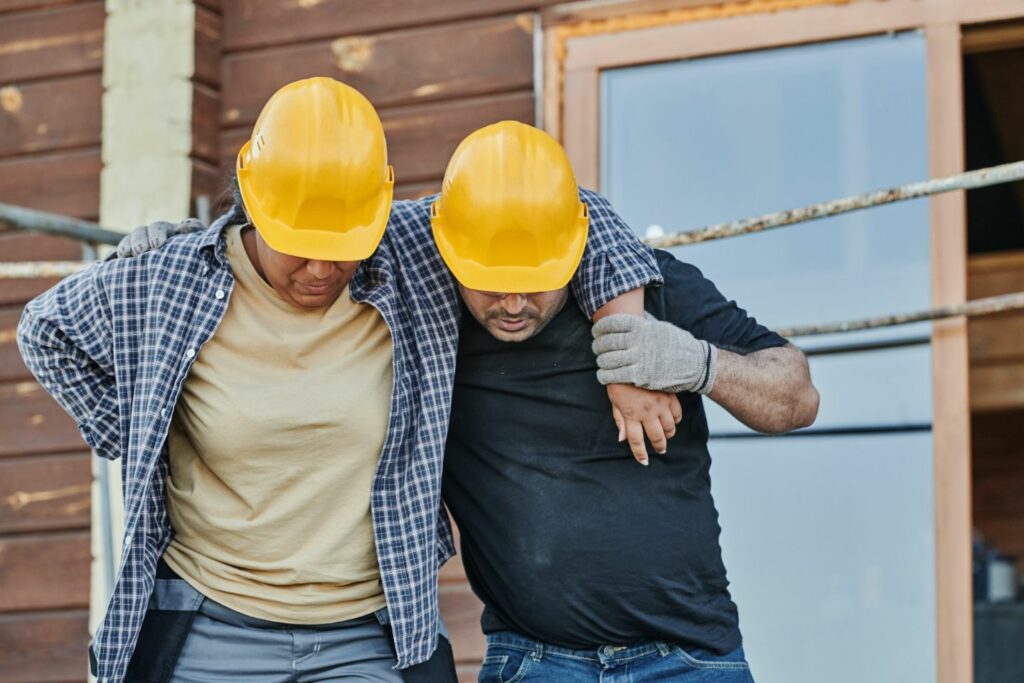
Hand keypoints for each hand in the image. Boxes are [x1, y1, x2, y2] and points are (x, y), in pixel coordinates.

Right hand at [116, 218, 205, 257]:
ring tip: (125, 255)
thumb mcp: (198, 239)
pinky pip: (117, 256)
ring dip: (125, 247)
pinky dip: (111, 258)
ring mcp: (138, 246)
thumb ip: (194, 231)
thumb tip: (184, 227)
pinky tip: (107, 262)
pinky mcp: (130, 259)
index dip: (156, 234)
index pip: (159, 228)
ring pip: (128, 243)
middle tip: (140, 251)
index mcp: (167, 230)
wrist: (192, 268)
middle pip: (140, 233)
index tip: (157, 245)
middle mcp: (150, 236)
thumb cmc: (196, 252)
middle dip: (139, 241)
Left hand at [592, 314, 717, 394]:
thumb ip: (643, 322)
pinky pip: (615, 376)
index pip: (612, 323)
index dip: (600, 327)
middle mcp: (639, 341)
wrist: (695, 364)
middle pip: (607, 342)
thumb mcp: (661, 326)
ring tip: (601, 362)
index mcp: (642, 326)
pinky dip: (605, 376)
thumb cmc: (677, 344)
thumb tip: (631, 312)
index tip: (596, 331)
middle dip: (598, 345)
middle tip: (596, 348)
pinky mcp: (641, 376)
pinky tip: (603, 376)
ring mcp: (639, 359)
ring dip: (601, 361)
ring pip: (608, 360)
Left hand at [606, 383, 682, 465]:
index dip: (640, 454)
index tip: (644, 461)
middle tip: (660, 450)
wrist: (633, 358)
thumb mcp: (614, 400)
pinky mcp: (670, 396)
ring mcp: (661, 404)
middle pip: (657, 437)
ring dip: (668, 435)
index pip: (635, 441)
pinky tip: (672, 420)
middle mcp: (647, 412)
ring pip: (670, 428)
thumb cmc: (620, 380)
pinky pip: (677, 414)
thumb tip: (622, 439)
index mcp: (631, 414)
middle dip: (659, 447)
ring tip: (666, 435)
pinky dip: (676, 420)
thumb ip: (619, 420)